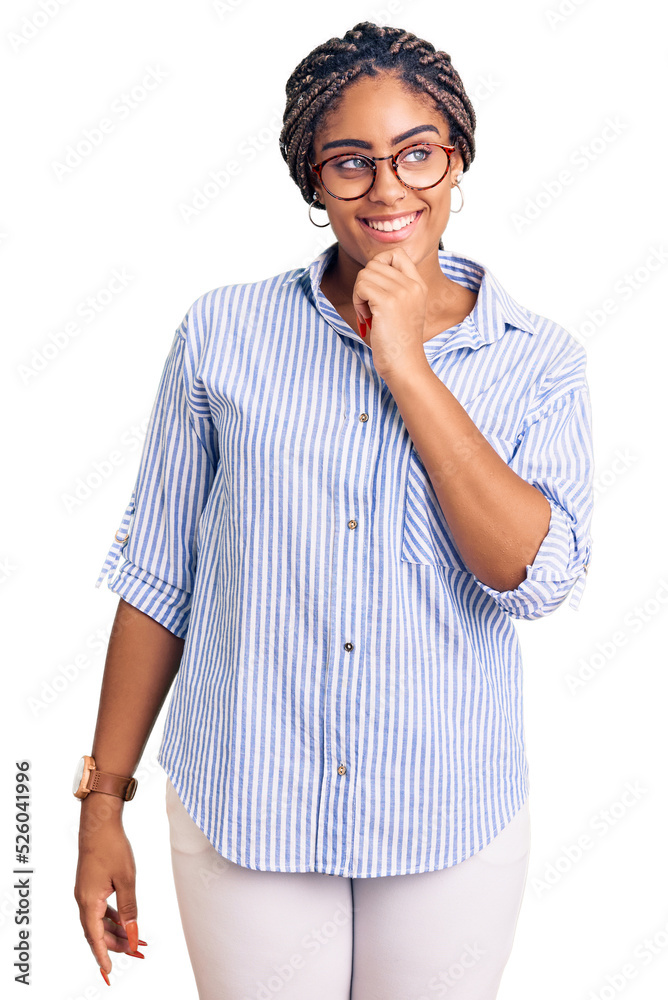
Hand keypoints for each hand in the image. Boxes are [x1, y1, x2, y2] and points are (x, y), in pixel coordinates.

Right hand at [74, 800, 145, 984]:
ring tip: (137, 940)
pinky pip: (101, 910)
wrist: (99, 824)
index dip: (103, 955)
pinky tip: (126, 922)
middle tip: (138, 952)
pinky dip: (113, 918)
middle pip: (98, 932)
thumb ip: (130, 907)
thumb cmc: (112, 847)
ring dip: (117, 932)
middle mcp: (84, 900)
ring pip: (100, 921)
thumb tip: (133, 932)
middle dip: (117, 944)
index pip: (95, 937)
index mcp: (89, 901)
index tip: (109, 972)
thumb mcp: (126, 879)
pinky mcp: (91, 886)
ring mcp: (86, 893)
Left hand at [352, 246, 427, 379]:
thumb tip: (369, 270)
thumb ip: (394, 287)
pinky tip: (366, 317)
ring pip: (366, 273)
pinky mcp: (387, 302)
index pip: (396, 253)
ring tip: (368, 313)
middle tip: (369, 306)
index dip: (379, 265)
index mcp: (419, 285)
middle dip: (365, 284)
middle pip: (375, 264)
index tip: (376, 287)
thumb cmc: (398, 341)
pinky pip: (361, 286)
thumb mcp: (404, 308)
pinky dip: (357, 301)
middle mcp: (413, 285)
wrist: (404, 364)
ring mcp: (401, 292)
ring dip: (360, 293)